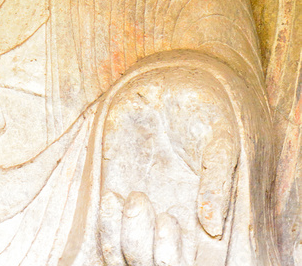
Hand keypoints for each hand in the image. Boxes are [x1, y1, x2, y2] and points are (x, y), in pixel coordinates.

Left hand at [98, 68, 238, 265]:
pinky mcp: (116, 192)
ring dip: (130, 244)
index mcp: (203, 218)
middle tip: (161, 215)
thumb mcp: (220, 138)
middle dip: (155, 256)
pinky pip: (106, 236)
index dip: (182, 261)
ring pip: (129, 260)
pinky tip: (114, 196)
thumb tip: (213, 227)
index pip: (195, 264)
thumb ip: (217, 180)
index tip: (176, 224)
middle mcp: (172, 222)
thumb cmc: (203, 108)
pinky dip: (107, 228)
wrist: (170, 80)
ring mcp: (142, 211)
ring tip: (139, 199)